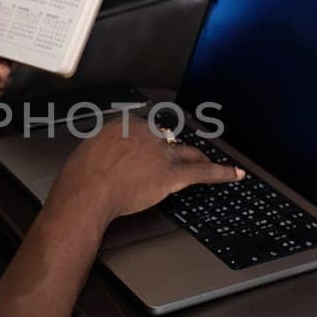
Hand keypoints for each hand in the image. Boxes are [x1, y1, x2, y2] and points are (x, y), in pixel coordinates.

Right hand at [51, 116, 244, 222]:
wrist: (87, 192)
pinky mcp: (173, 174)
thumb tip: (107, 157)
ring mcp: (162, 153)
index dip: (148, 144)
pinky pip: (203, 171)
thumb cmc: (81, 178)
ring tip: (206, 162)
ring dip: (196, 158)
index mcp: (125, 124)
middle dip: (167, 152)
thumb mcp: (88, 152)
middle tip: (163, 163)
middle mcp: (147, 134)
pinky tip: (234, 174)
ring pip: (186, 152)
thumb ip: (104, 150)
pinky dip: (222, 173)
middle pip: (167, 140)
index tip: (147, 151)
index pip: (146, 130)